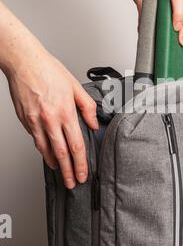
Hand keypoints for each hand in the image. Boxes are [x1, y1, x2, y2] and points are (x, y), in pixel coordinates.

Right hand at [6, 50, 97, 188]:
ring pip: (45, 150)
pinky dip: (43, 150)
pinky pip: (36, 140)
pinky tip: (48, 154)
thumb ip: (87, 107)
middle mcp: (49, 120)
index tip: (82, 175)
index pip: (76, 146)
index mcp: (65, 112)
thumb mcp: (76, 87)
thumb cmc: (49, 71)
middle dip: (67, 172)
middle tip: (71, 183)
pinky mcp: (25, 121)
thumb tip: (93, 124)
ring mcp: (35, 122)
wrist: (25, 63)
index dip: (80, 164)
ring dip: (54, 164)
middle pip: (61, 154)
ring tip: (60, 173)